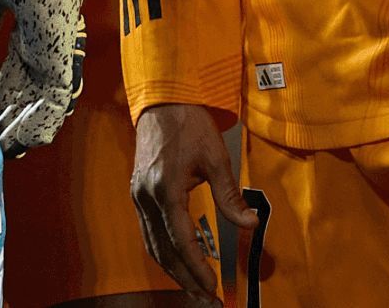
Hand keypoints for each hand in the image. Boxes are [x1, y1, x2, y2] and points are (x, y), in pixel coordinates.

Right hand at [0, 0, 86, 155]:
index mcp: (25, 35)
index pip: (11, 77)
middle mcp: (40, 49)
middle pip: (24, 96)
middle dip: (7, 122)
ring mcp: (53, 55)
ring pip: (41, 105)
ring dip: (23, 130)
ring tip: (5, 155)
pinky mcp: (62, 58)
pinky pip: (57, 101)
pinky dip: (43, 123)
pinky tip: (29, 145)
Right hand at [131, 102, 255, 299]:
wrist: (162, 100)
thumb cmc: (190, 124)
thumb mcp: (216, 158)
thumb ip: (230, 195)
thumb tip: (250, 224)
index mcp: (165, 189)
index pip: (181, 242)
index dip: (197, 269)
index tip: (213, 288)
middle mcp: (146, 197)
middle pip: (163, 251)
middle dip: (184, 278)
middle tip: (206, 298)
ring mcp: (138, 196)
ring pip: (152, 245)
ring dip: (172, 269)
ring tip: (194, 287)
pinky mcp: (138, 193)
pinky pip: (148, 232)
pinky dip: (163, 251)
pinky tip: (178, 260)